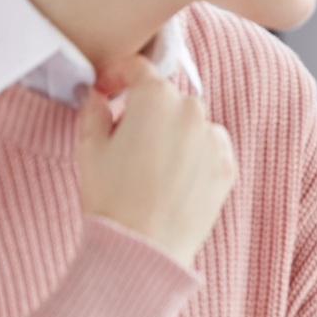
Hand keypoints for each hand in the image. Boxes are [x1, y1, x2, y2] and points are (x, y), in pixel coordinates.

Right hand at [77, 55, 236, 267]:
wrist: (143, 248)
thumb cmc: (111, 199)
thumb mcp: (88, 148)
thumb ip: (92, 109)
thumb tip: (97, 95)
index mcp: (156, 97)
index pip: (138, 68)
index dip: (117, 76)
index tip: (107, 90)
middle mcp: (192, 110)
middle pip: (166, 97)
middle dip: (145, 109)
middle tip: (124, 138)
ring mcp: (214, 139)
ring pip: (190, 123)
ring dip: (173, 132)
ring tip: (150, 166)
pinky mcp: (228, 167)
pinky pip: (210, 148)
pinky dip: (194, 155)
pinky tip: (173, 179)